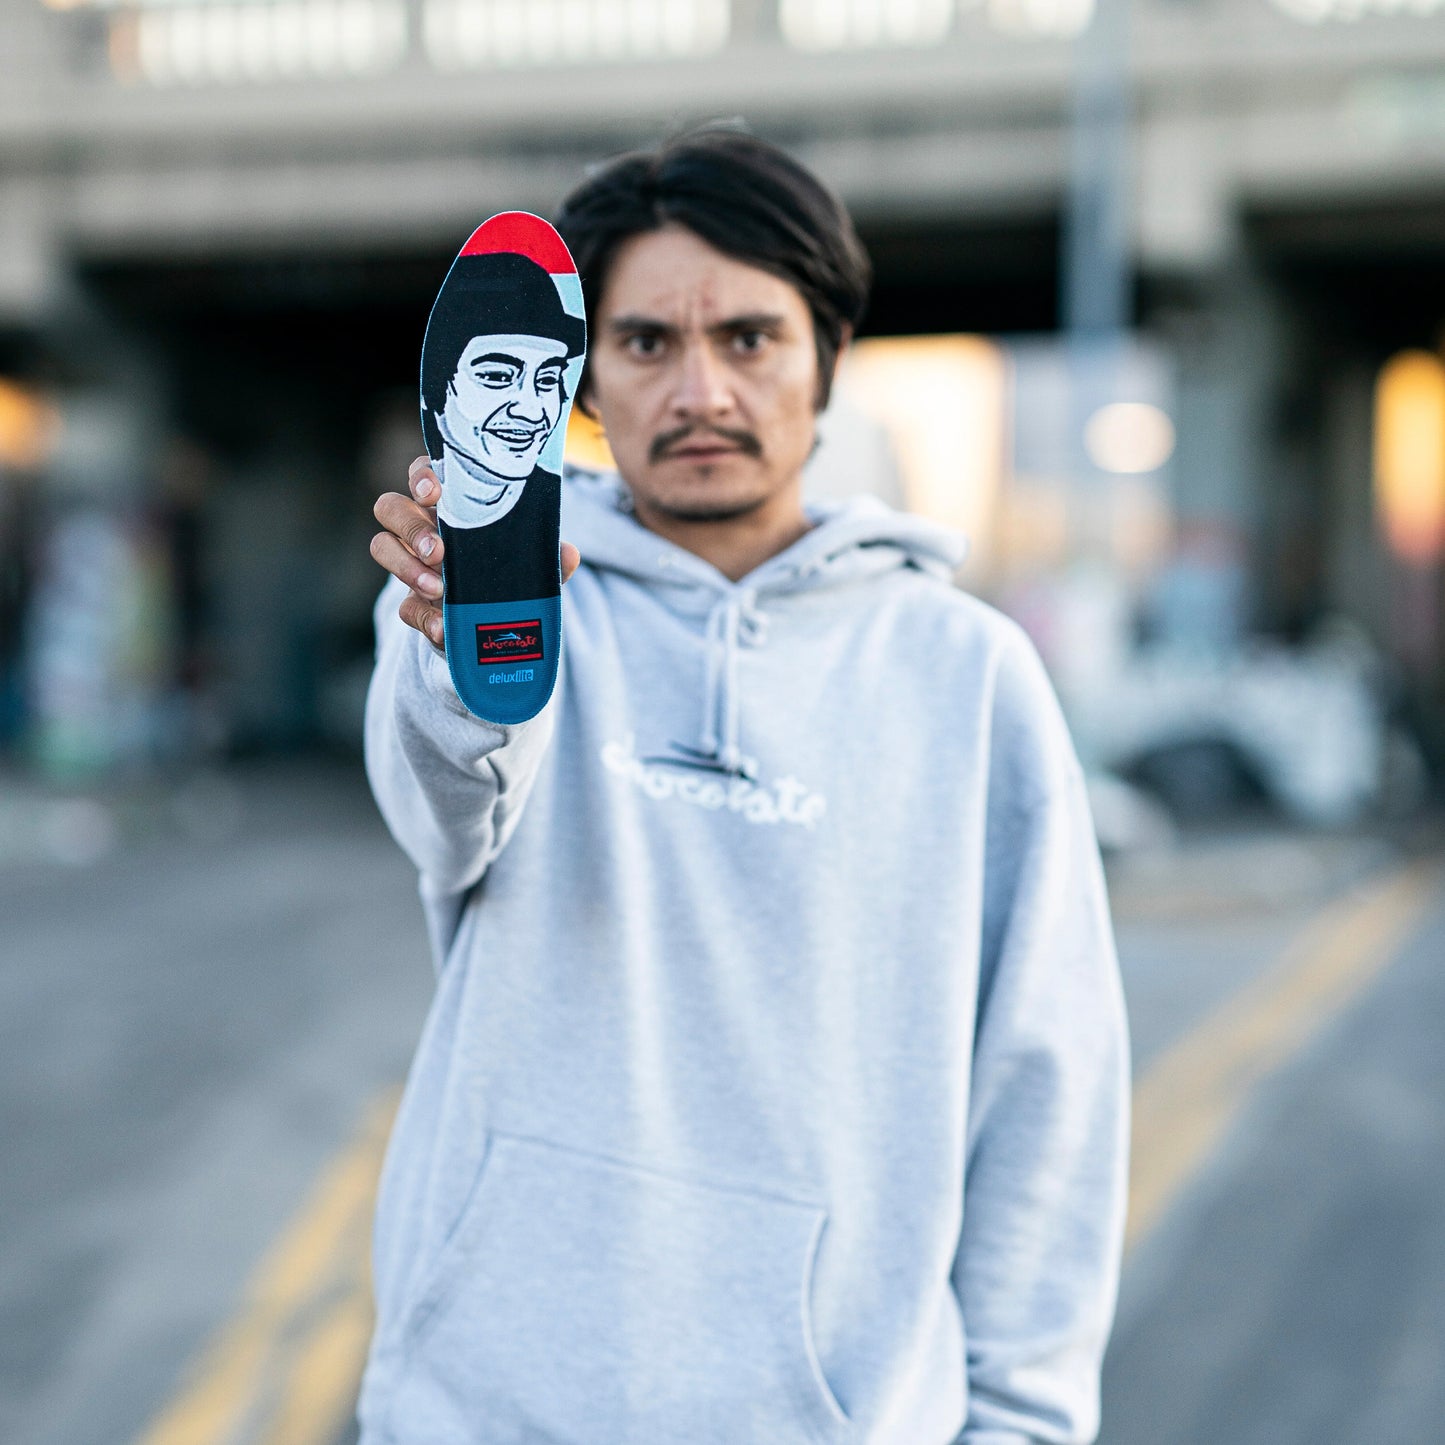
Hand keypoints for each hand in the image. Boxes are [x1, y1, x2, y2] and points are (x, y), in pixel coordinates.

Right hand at [370, 455, 580, 649]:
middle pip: (390, 507)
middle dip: (409, 526)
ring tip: (438, 588)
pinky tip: (442, 627)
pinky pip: (403, 607)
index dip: (422, 475)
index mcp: (449, 504)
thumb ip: (546, 557)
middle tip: (438, 550)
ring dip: (405, 566)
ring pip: (381, 547)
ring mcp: (412, 564)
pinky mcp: (412, 603)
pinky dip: (423, 617)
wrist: (497, 623)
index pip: (423, 473)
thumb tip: (569, 554)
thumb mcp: (531, 562)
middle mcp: (421, 527)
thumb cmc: (509, 571)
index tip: (434, 491)